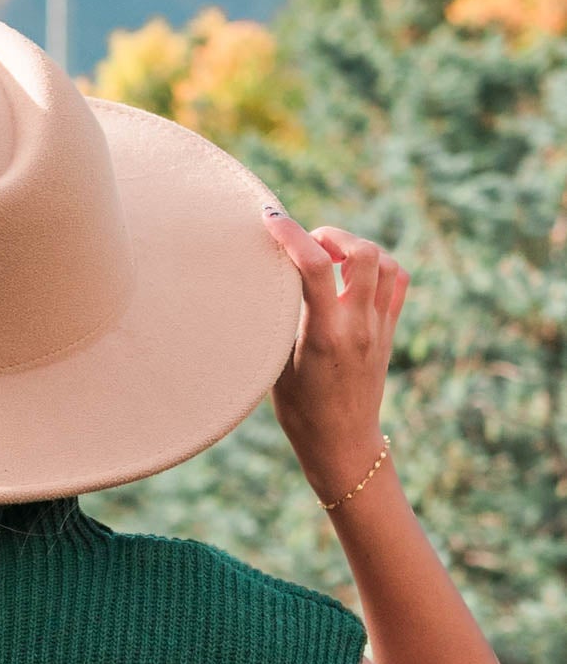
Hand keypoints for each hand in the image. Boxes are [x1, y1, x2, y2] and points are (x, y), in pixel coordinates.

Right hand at [261, 210, 409, 499]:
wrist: (343, 444)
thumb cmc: (300, 412)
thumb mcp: (277, 368)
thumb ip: (278, 322)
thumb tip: (266, 283)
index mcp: (325, 336)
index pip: (315, 267)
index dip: (292, 234)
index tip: (271, 219)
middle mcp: (359, 326)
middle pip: (363, 253)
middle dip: (333, 235)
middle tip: (309, 243)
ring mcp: (379, 328)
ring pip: (385, 262)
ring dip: (358, 247)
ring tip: (332, 256)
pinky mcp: (389, 332)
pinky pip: (397, 281)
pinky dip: (379, 265)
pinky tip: (354, 274)